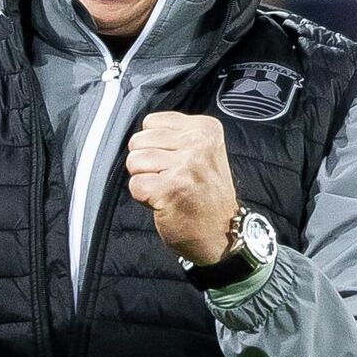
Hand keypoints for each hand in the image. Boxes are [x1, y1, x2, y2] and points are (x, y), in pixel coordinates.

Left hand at [125, 111, 239, 265]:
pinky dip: (143, 198)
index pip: (151, 122)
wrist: (222, 234)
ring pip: (134, 161)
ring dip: (145, 180)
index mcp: (205, 129)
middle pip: (138, 140)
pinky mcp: (170, 188)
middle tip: (170, 180)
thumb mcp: (203, 153)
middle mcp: (198, 143)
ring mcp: (185, 165)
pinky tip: (165, 202)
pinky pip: (134, 185)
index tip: (175, 163)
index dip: (154, 146)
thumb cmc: (206, 197)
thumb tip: (142, 132)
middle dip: (146, 163)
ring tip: (168, 190)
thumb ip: (176, 137)